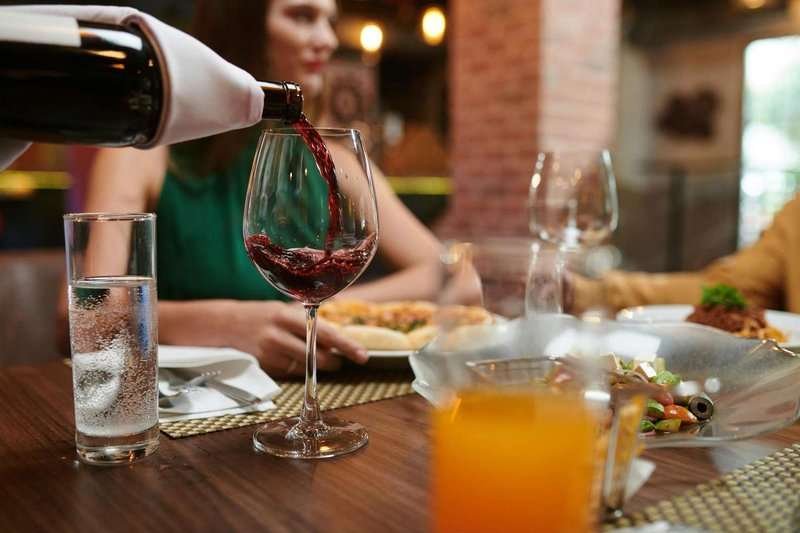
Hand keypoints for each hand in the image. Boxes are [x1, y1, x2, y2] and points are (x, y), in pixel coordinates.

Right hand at [222, 301, 368, 376]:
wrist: (223, 324)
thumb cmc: (260, 315)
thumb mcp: (283, 307)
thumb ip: (308, 314)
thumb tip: (340, 310)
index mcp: (287, 315)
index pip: (325, 332)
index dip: (347, 345)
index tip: (363, 355)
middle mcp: (278, 334)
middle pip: (317, 356)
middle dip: (333, 361)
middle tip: (339, 360)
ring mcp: (269, 352)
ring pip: (305, 367)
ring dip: (316, 366)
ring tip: (318, 359)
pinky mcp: (263, 367)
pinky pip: (290, 373)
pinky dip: (297, 369)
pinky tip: (293, 360)